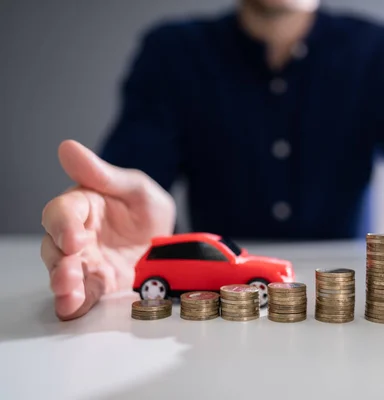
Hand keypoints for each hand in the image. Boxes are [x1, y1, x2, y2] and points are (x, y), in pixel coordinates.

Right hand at [41, 140, 175, 319]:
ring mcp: (85, 262)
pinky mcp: (97, 285)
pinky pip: (80, 296)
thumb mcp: (136, 187)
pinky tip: (72, 309)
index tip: (74, 238)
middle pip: (54, 247)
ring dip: (63, 285)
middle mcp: (77, 235)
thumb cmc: (146, 207)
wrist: (167, 240)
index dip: (64, 225)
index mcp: (83, 206)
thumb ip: (104, 174)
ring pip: (62, 273)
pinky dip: (74, 304)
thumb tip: (68, 147)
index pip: (62, 212)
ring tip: (69, 294)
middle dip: (59, 262)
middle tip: (68, 274)